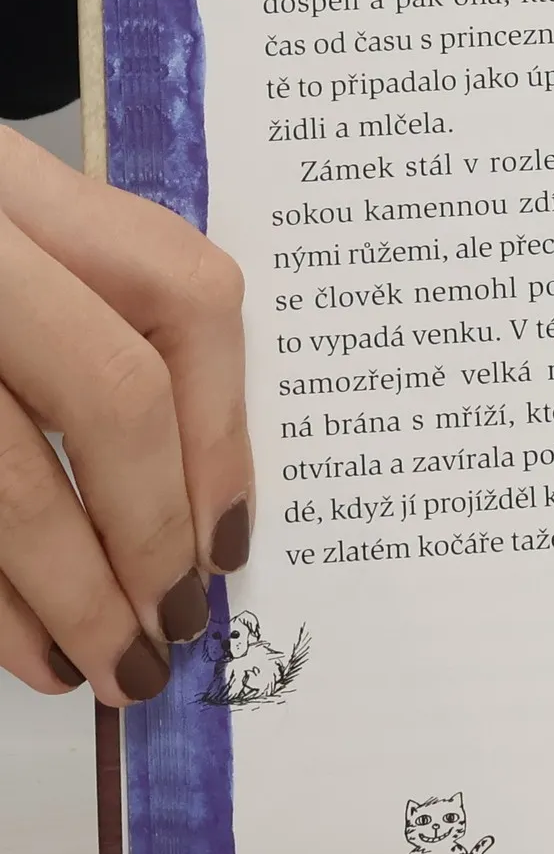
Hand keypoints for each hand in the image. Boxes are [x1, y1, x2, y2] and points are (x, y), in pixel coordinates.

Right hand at [0, 130, 252, 705]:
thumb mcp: (2, 244)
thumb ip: (88, 326)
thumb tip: (198, 504)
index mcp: (17, 186)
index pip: (184, 294)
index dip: (223, 432)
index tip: (232, 539)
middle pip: (112, 394)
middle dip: (153, 532)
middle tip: (176, 624)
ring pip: (10, 480)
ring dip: (72, 594)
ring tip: (115, 667)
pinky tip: (25, 646)